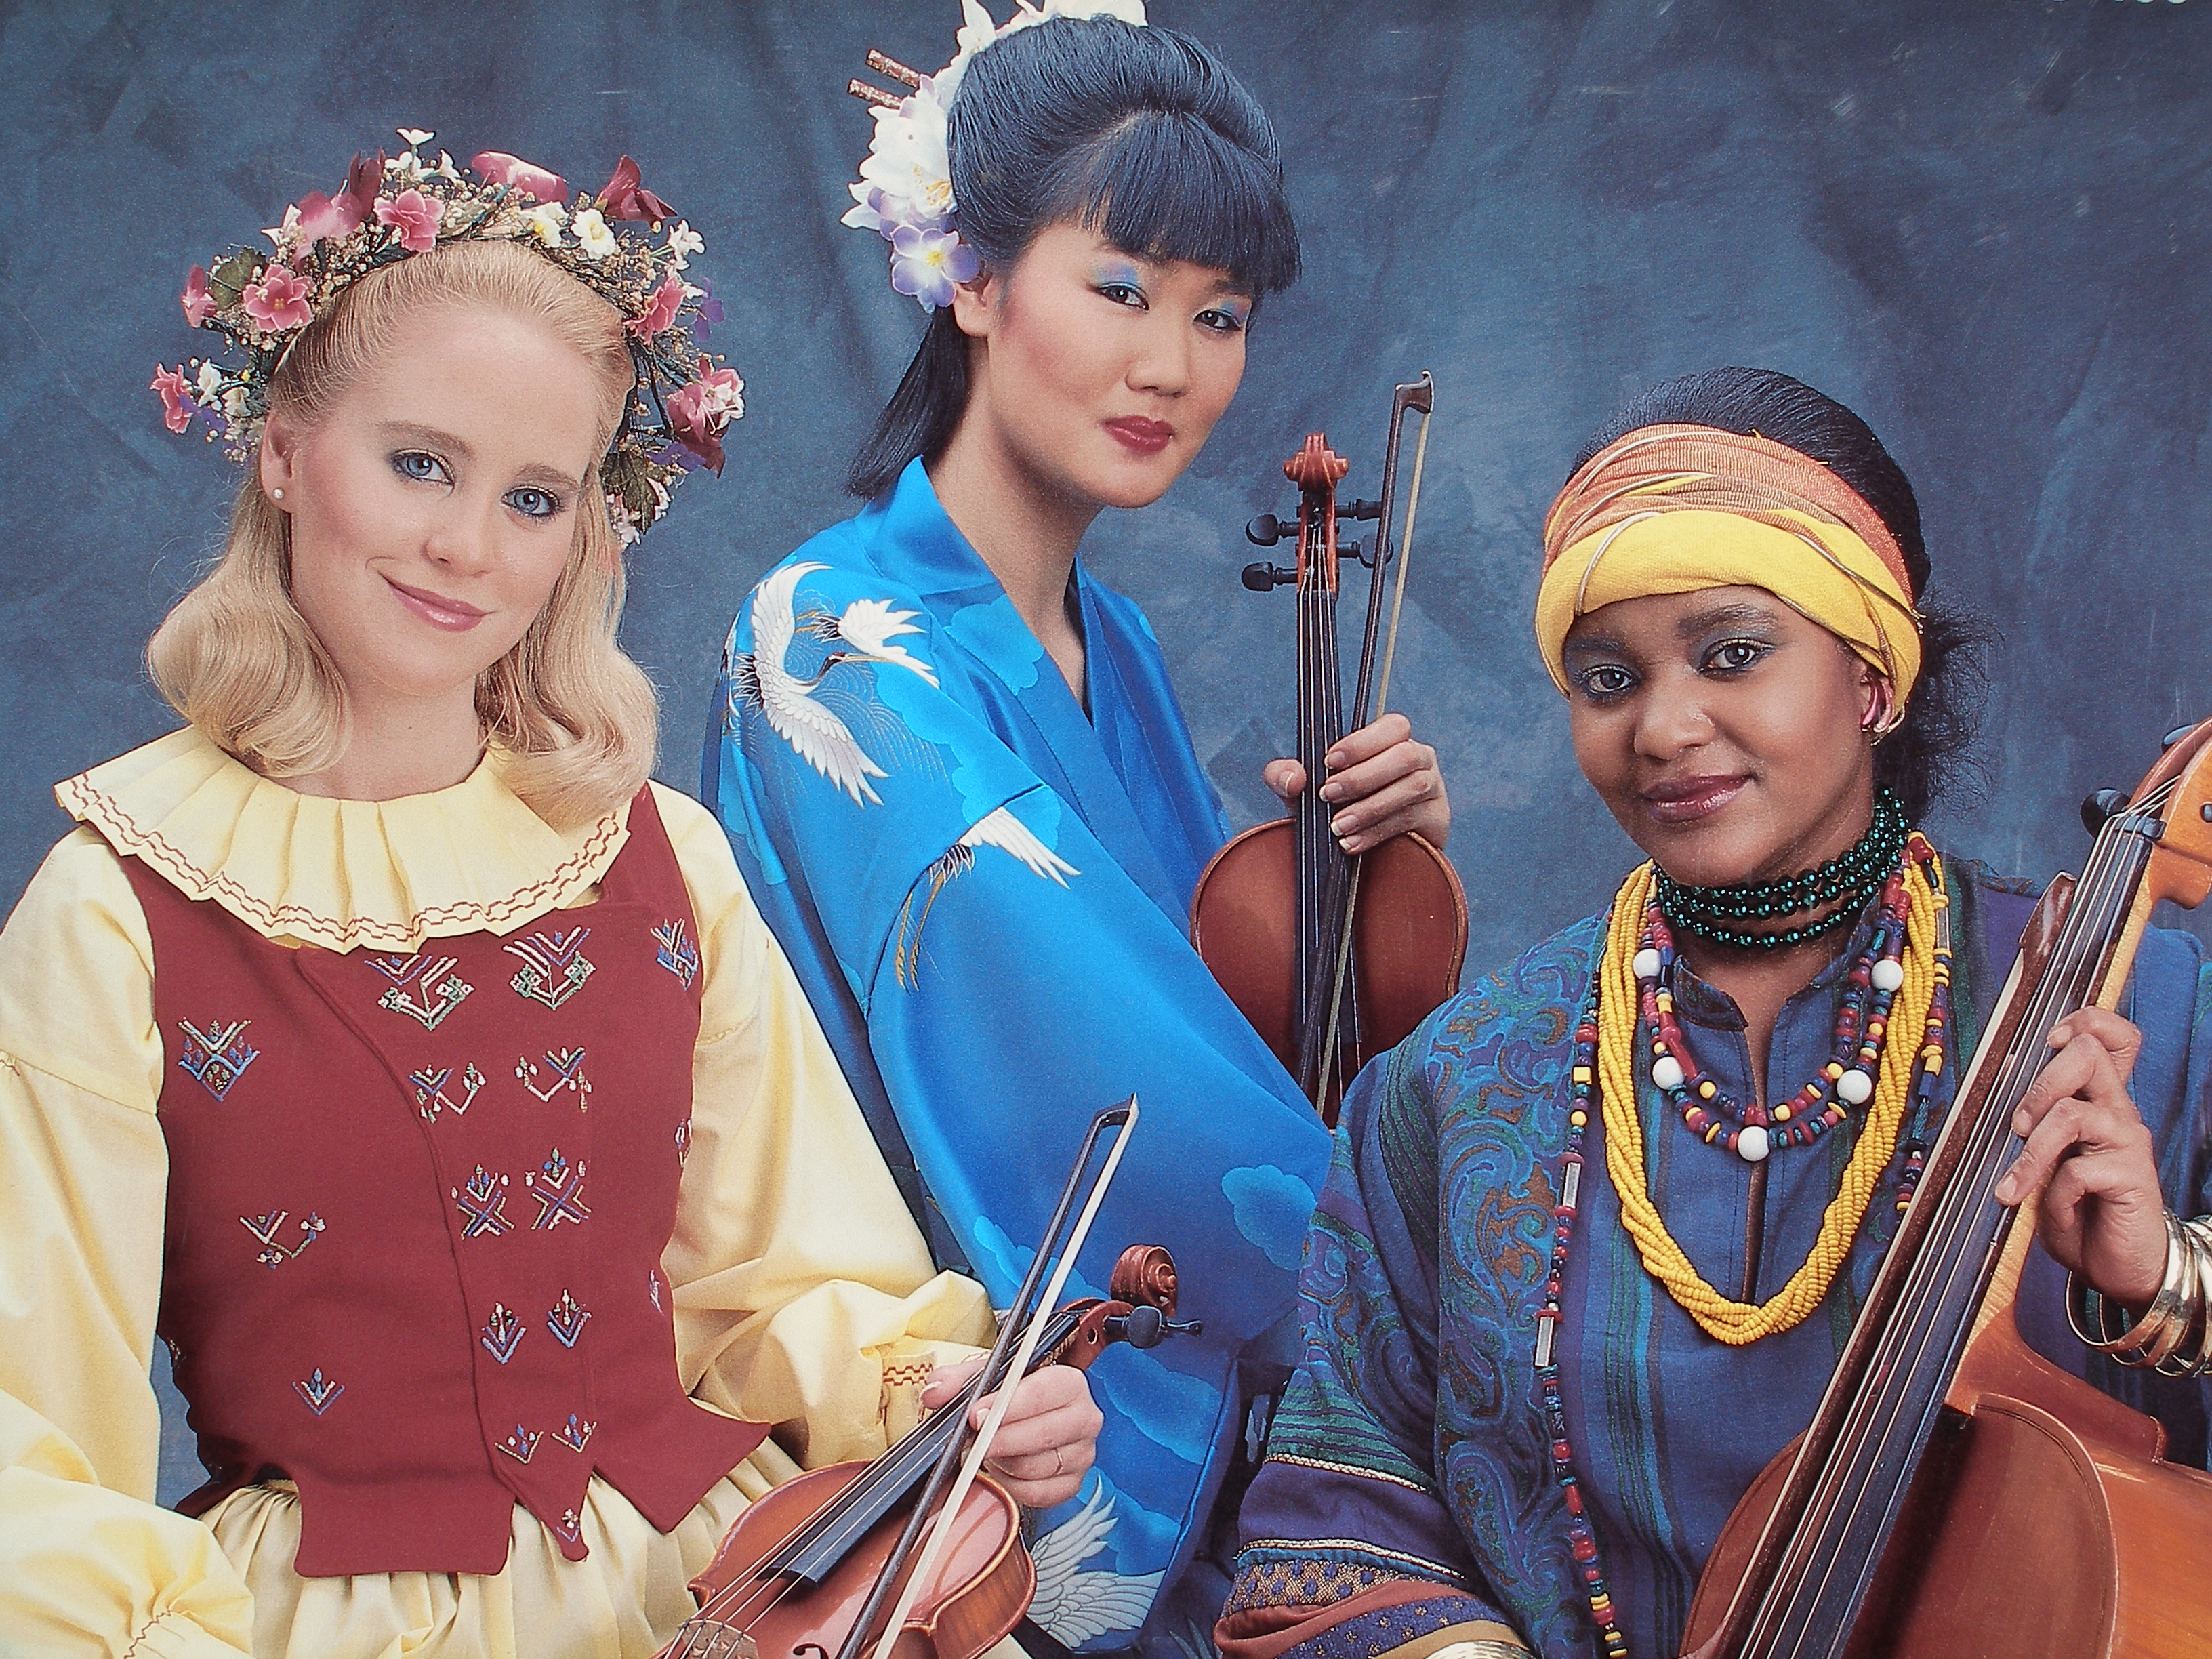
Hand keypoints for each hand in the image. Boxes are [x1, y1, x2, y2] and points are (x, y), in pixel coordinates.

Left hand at [922, 1358, 1100, 1508]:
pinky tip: (1002, 1469)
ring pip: (1036, 1467)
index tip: (976, 1416)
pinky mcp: (1073, 1484)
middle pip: (1042, 1434)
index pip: (1042, 1393)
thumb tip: (935, 1393)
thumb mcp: (986, 1376)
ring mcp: (1082, 1454)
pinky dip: (1012, 1486)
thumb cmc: (1012, 1396)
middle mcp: (1084, 1417)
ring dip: (1004, 1462)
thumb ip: (957, 1379)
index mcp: (1069, 1382)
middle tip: (973, 1442)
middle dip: (999, 1440)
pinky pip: (1038, 1494)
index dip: (1007, 1406)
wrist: (1028, 1419)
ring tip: (987, 1451)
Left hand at [1263, 712, 1449, 853]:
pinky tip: (1351, 842)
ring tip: (1337, 826)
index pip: (1392, 726)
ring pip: (1413, 787)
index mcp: (1393, 742)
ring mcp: (1434, 789)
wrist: (1366, 856)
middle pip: (1405, 755)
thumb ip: (1284, 776)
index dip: (1362, 741)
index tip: (1328, 761)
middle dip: (1363, 776)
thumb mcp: (1304, 791)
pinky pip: (1412, 821)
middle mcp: (1419, 759)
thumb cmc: (1335, 808)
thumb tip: (1293, 778)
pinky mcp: (1437, 820)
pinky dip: (1377, 832)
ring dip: (1370, 807)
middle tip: (1328, 795)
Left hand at [1992, 1007, 2167, 1305]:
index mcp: (2101, 1101)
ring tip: (2015, 1183)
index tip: (2050, 1041)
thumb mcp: (2047, 1163)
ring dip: (2032, 1150)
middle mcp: (2119, 1113)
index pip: (2112, 1037)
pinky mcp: (2132, 1178)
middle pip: (2090, 1054)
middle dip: (2041, 1081)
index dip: (2084, 1022)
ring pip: (2071, 1113)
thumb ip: (2034, 1128)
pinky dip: (2052, 1195)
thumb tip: (1998, 1093)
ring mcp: (2127, 1143)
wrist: (2120, 1267)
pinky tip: (2054, 1213)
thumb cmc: (2079, 1210)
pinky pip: (2078, 1171)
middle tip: (2018, 1125)